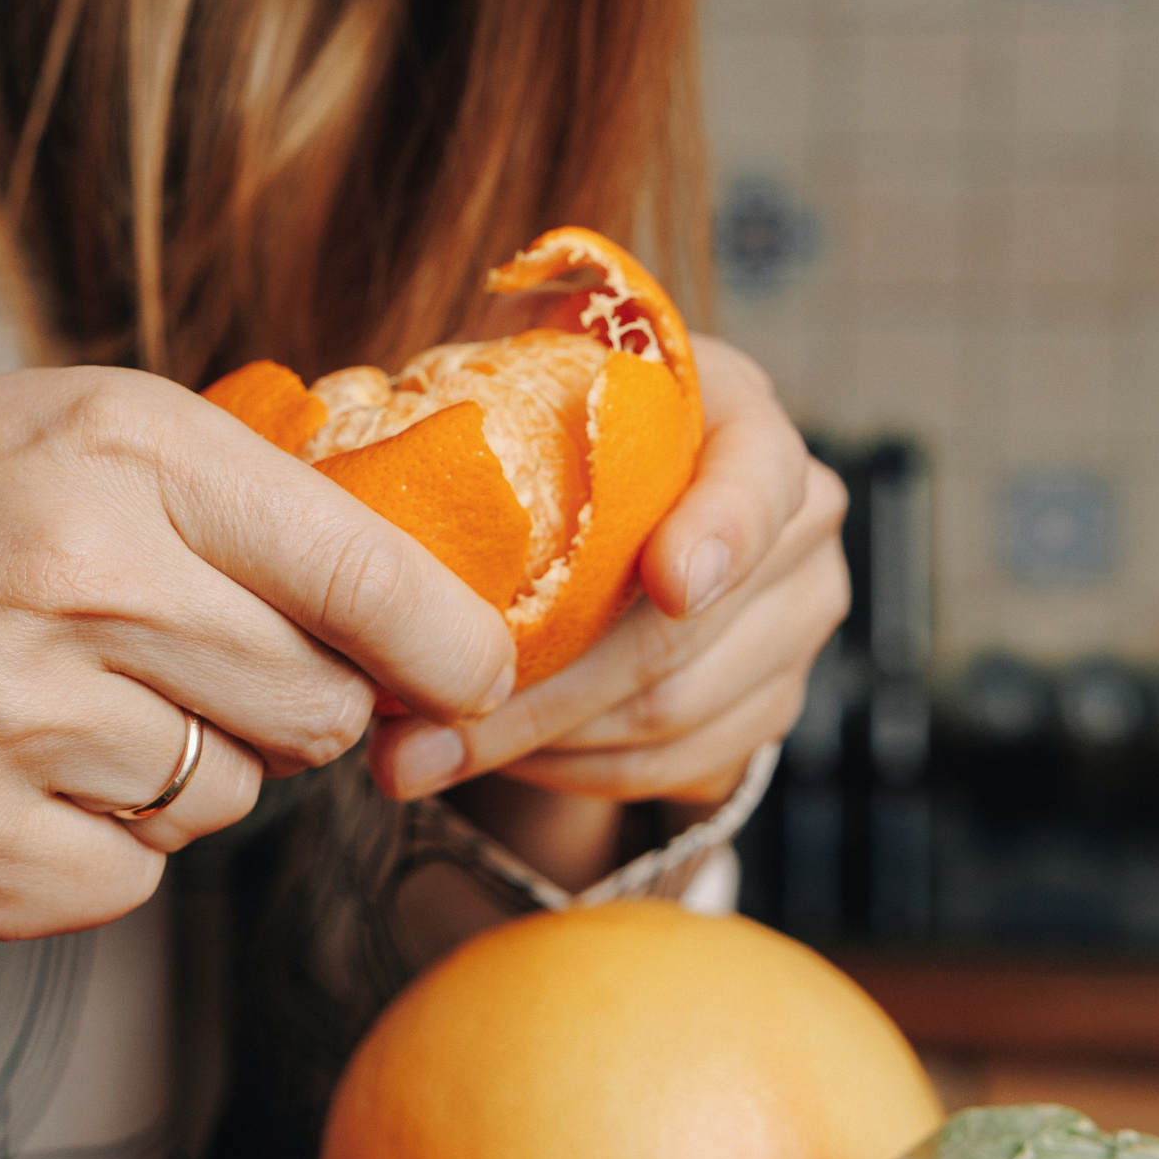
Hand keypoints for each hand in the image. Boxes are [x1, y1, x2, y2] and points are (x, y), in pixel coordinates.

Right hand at [0, 368, 512, 951]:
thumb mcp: (52, 429)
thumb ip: (228, 495)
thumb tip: (404, 602)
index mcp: (114, 443)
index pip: (365, 566)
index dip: (451, 640)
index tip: (474, 673)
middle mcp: (77, 574)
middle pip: (318, 701)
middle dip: (284, 697)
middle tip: (173, 661)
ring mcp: (18, 723)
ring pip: (234, 796)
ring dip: (183, 768)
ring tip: (54, 703)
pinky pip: (135, 879)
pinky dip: (99, 845)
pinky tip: (6, 774)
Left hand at [368, 337, 844, 822]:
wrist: (612, 488)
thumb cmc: (552, 425)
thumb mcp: (523, 388)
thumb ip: (476, 416)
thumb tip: (356, 474)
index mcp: (741, 417)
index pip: (761, 475)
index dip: (722, 532)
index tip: (670, 584)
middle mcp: (801, 520)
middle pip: (687, 631)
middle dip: (543, 690)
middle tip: (419, 727)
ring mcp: (795, 619)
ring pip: (675, 715)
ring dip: (538, 745)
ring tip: (423, 751)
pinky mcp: (772, 702)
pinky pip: (676, 765)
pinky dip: (575, 771)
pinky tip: (495, 758)